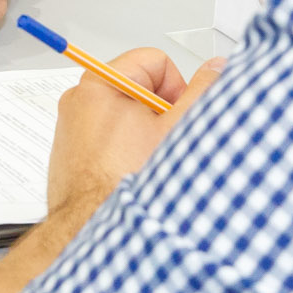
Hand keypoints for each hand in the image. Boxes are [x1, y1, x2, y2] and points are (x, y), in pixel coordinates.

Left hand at [44, 47, 224, 217]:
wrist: (89, 230)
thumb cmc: (124, 183)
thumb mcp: (177, 131)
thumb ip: (202, 92)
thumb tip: (217, 69)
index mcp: (100, 84)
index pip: (155, 61)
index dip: (177, 89)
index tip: (180, 117)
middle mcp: (81, 101)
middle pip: (141, 89)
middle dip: (163, 115)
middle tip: (168, 144)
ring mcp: (75, 128)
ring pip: (129, 117)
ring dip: (148, 136)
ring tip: (151, 164)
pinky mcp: (75, 153)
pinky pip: (112, 140)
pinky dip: (129, 152)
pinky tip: (136, 175)